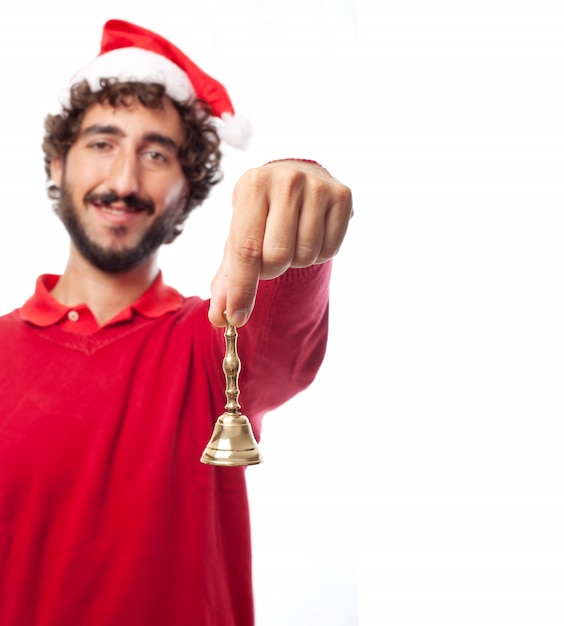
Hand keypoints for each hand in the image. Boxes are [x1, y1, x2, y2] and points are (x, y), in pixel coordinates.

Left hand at [208, 160, 352, 326]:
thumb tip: (218, 317)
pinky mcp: (343, 196)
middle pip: (277, 257)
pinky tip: (312, 234)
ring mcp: (317, 186)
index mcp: (252, 185)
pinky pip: (330, 251)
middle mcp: (286, 180)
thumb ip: (228, 278)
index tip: (236, 319)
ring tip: (292, 239)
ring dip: (296, 261)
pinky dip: (318, 254)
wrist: (296, 176)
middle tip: (270, 254)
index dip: (242, 289)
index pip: (246, 249)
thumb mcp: (239, 235)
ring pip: (306, 256)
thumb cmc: (261, 214)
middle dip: (271, 269)